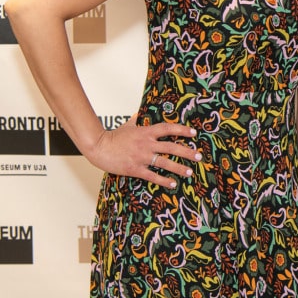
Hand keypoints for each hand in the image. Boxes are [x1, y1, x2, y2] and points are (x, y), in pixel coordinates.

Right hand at [84, 115, 200, 187]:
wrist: (98, 147)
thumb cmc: (112, 136)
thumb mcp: (126, 126)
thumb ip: (136, 120)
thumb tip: (138, 113)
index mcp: (146, 132)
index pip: (168, 129)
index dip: (182, 130)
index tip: (193, 134)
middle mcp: (147, 144)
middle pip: (171, 147)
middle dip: (187, 152)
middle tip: (199, 157)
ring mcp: (141, 157)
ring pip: (165, 163)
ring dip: (179, 168)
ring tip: (190, 172)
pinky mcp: (135, 169)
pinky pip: (153, 176)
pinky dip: (164, 180)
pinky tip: (173, 184)